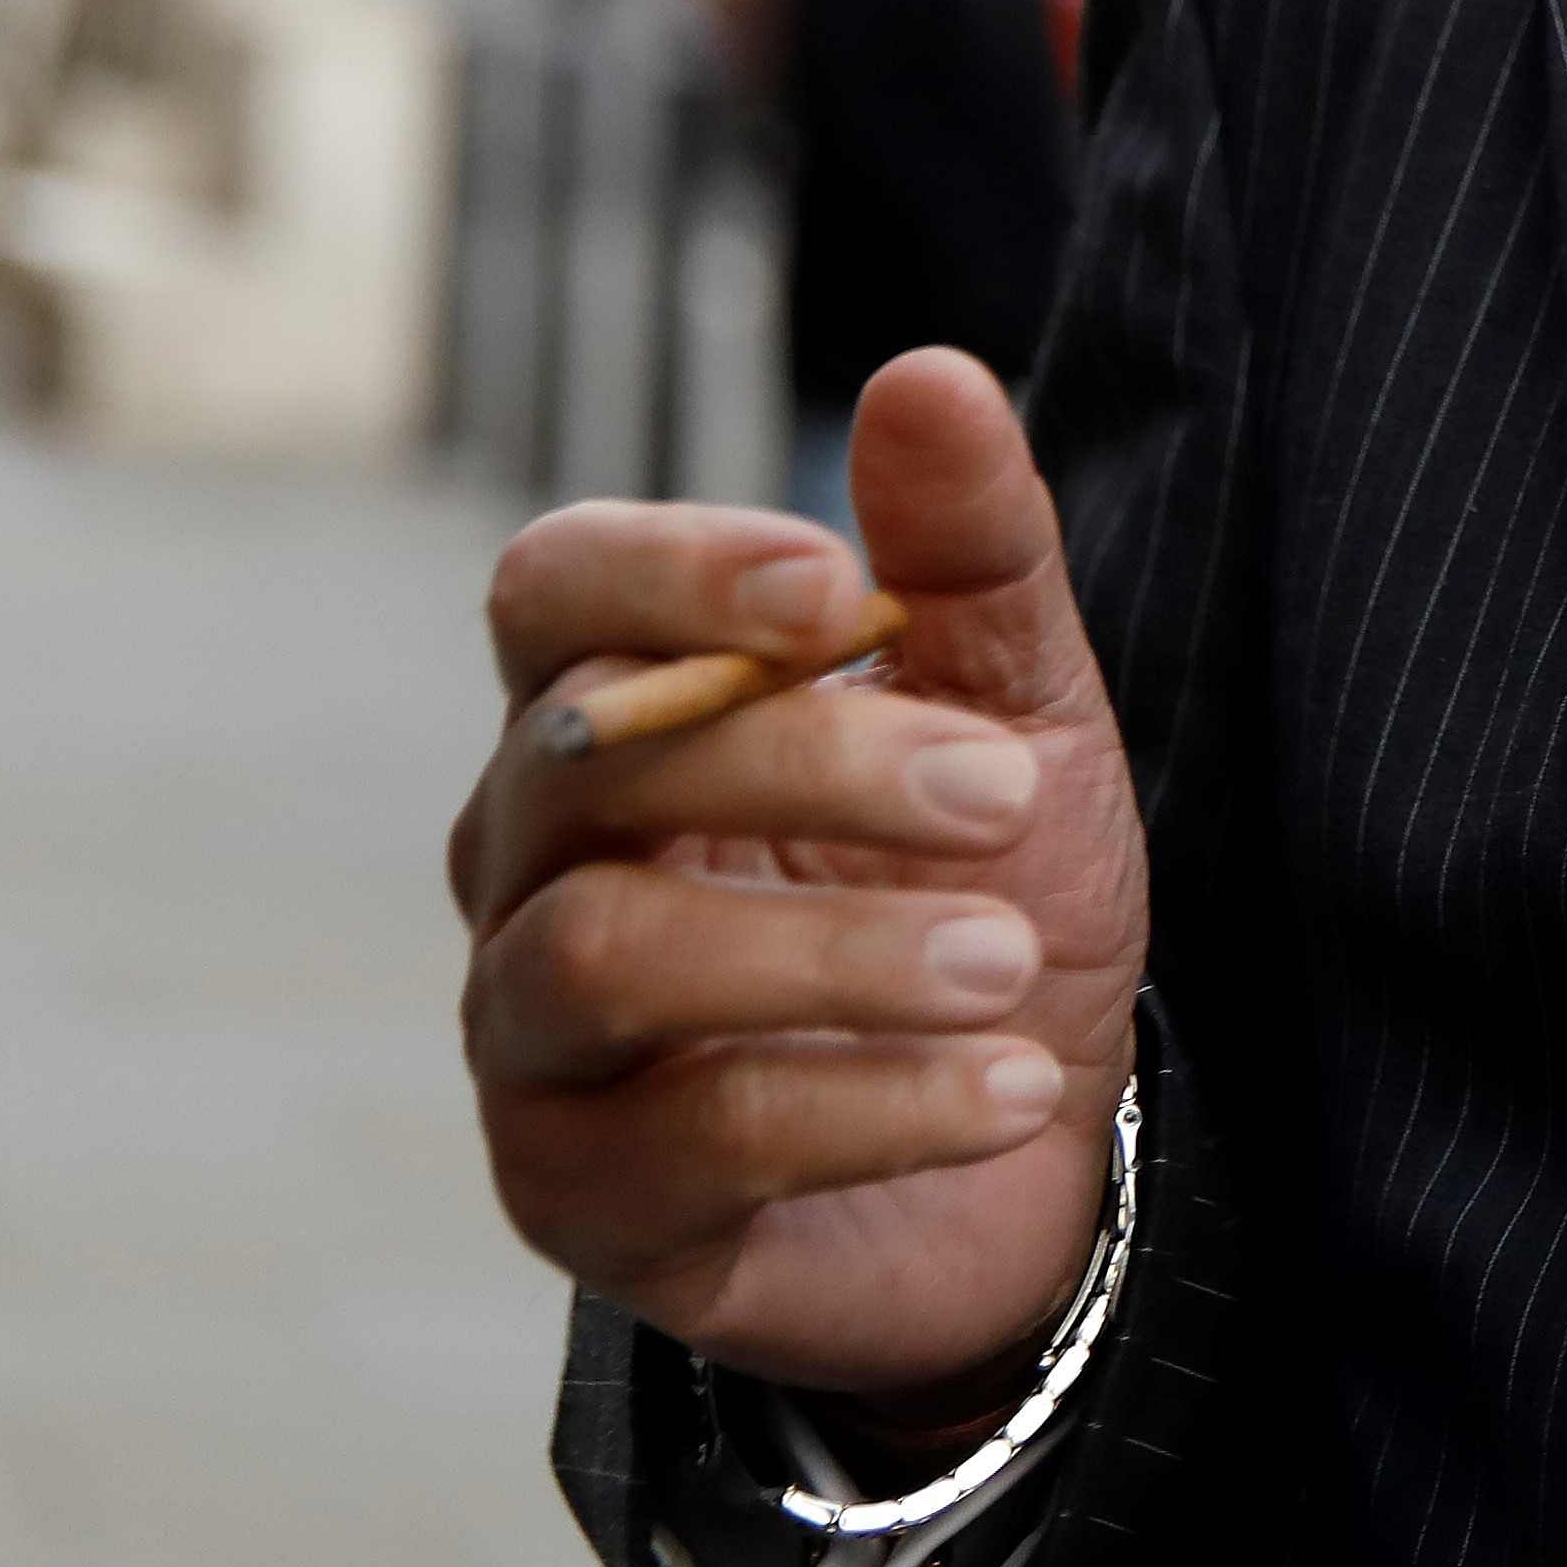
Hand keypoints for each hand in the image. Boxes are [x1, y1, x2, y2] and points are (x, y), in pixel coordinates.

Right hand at [453, 348, 1151, 1408]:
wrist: (1035, 1133)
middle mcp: (531, 859)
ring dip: (830, 954)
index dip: (673, 572)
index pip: (552, 589)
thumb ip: (971, 551)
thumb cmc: (986, 885)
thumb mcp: (1019, 704)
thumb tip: (928, 371)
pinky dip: (867, 1105)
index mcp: (614, 709)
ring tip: (1010, 965)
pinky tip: (1013, 1093)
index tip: (843, 595)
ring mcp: (533, 1034)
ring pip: (603, 954)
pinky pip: (686, 1137)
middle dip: (815, 764)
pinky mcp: (582, 1194)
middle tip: (1009, 792)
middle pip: (593, 765)